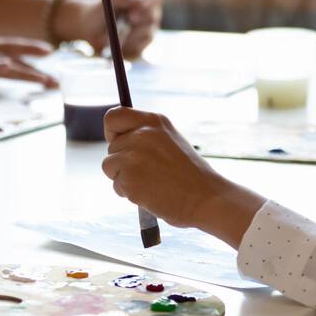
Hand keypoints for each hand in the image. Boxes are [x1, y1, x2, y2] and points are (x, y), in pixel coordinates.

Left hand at [59, 0, 162, 57]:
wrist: (89, 27)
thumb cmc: (99, 9)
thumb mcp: (107, 0)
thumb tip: (138, 0)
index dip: (149, 2)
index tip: (139, 4)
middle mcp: (149, 16)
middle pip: (153, 18)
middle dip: (142, 18)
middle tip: (130, 19)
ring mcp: (146, 32)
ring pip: (147, 35)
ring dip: (132, 34)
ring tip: (117, 33)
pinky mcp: (139, 47)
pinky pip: (138, 49)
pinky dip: (127, 47)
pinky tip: (116, 44)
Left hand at [101, 108, 223, 229]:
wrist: (206, 198)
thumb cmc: (190, 174)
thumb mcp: (170, 141)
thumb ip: (145, 136)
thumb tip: (118, 141)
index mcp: (154, 121)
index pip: (113, 117)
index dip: (113, 132)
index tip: (121, 144)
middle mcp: (141, 134)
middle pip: (111, 147)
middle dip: (123, 162)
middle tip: (149, 172)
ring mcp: (134, 156)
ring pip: (109, 166)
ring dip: (123, 178)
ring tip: (149, 182)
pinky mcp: (129, 178)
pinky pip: (116, 185)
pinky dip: (129, 193)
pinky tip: (151, 193)